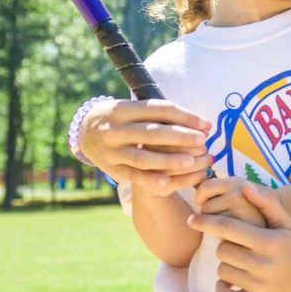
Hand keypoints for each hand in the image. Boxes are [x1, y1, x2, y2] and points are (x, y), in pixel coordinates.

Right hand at [80, 99, 212, 195]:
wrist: (84, 133)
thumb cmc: (121, 118)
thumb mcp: (132, 109)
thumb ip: (158, 114)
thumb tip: (198, 123)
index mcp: (122, 109)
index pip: (159, 109)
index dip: (185, 116)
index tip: (206, 124)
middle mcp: (114, 129)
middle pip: (152, 133)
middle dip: (180, 137)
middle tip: (202, 141)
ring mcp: (111, 151)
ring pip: (142, 157)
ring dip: (168, 160)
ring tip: (191, 162)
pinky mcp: (111, 168)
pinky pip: (132, 175)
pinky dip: (150, 179)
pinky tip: (168, 182)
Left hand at [188, 184, 290, 291]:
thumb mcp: (288, 225)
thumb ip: (267, 203)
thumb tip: (244, 186)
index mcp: (269, 242)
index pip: (228, 228)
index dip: (206, 222)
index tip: (192, 219)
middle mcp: (263, 265)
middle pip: (222, 250)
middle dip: (226, 246)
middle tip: (240, 248)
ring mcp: (259, 287)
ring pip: (222, 271)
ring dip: (227, 266)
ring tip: (244, 265)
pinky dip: (224, 288)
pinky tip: (234, 283)